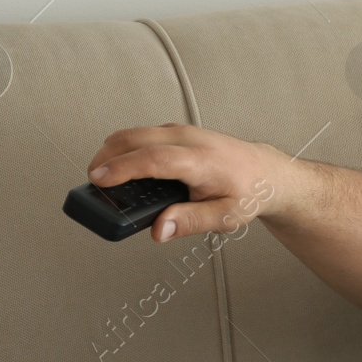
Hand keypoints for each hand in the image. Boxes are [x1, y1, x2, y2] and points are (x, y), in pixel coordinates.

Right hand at [86, 123, 287, 242]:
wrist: (268, 173)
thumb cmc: (249, 192)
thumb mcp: (226, 217)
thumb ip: (191, 222)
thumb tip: (160, 229)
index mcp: (201, 161)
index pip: (153, 159)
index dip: (122, 169)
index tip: (99, 179)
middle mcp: (190, 140)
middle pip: (136, 138)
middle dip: (107, 157)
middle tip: (93, 181)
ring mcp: (184, 132)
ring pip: (137, 132)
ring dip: (114, 151)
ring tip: (103, 176)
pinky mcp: (179, 133)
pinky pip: (145, 135)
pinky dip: (127, 147)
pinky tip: (123, 166)